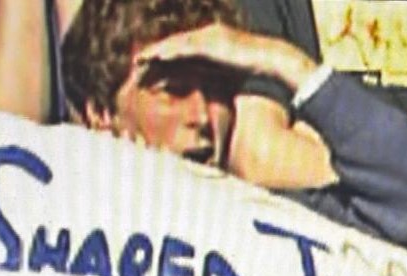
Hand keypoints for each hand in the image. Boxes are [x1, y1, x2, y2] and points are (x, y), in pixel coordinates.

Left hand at [133, 24, 315, 90]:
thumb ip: (209, 86)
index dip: (163, 62)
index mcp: (208, 47)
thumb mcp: (224, 82)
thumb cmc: (250, 76)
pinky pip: (187, 46)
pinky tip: (157, 56)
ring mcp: (209, 37)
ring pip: (177, 44)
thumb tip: (199, 107)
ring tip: (141, 59)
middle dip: (155, 55)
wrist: (270, 64)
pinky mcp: (212, 40)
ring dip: (158, 51)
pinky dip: (171, 50)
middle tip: (136, 64)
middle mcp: (207, 38)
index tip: (147, 72)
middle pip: (175, 47)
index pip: (181, 54)